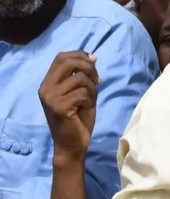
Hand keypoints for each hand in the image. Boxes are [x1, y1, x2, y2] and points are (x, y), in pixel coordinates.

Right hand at [38, 51, 98, 165]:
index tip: (94, 60)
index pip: (61, 57)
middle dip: (88, 67)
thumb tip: (92, 57)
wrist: (72, 143)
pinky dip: (90, 99)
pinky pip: (83, 93)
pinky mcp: (58, 107)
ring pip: (79, 78)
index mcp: (47, 83)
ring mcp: (50, 98)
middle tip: (97, 80)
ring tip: (89, 100)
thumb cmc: (77, 117)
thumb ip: (80, 74)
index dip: (80, 55)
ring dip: (91, 88)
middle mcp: (45, 88)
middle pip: (68, 62)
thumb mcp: (79, 90)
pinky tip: (85, 109)